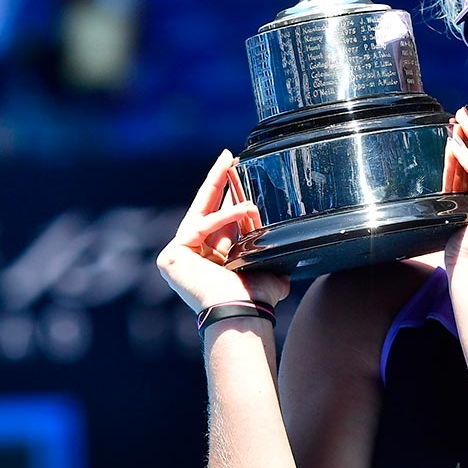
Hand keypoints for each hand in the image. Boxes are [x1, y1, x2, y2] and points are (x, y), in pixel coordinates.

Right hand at [157, 150, 289, 313]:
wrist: (243, 312)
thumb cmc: (256, 298)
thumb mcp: (270, 267)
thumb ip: (275, 253)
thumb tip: (297, 245)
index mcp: (214, 260)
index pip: (221, 222)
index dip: (229, 198)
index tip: (237, 172)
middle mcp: (194, 257)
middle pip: (205, 210)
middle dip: (216, 181)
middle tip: (228, 156)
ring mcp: (179, 258)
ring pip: (203, 215)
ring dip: (224, 192)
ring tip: (238, 171)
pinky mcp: (170, 258)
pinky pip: (199, 228)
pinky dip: (224, 218)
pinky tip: (246, 209)